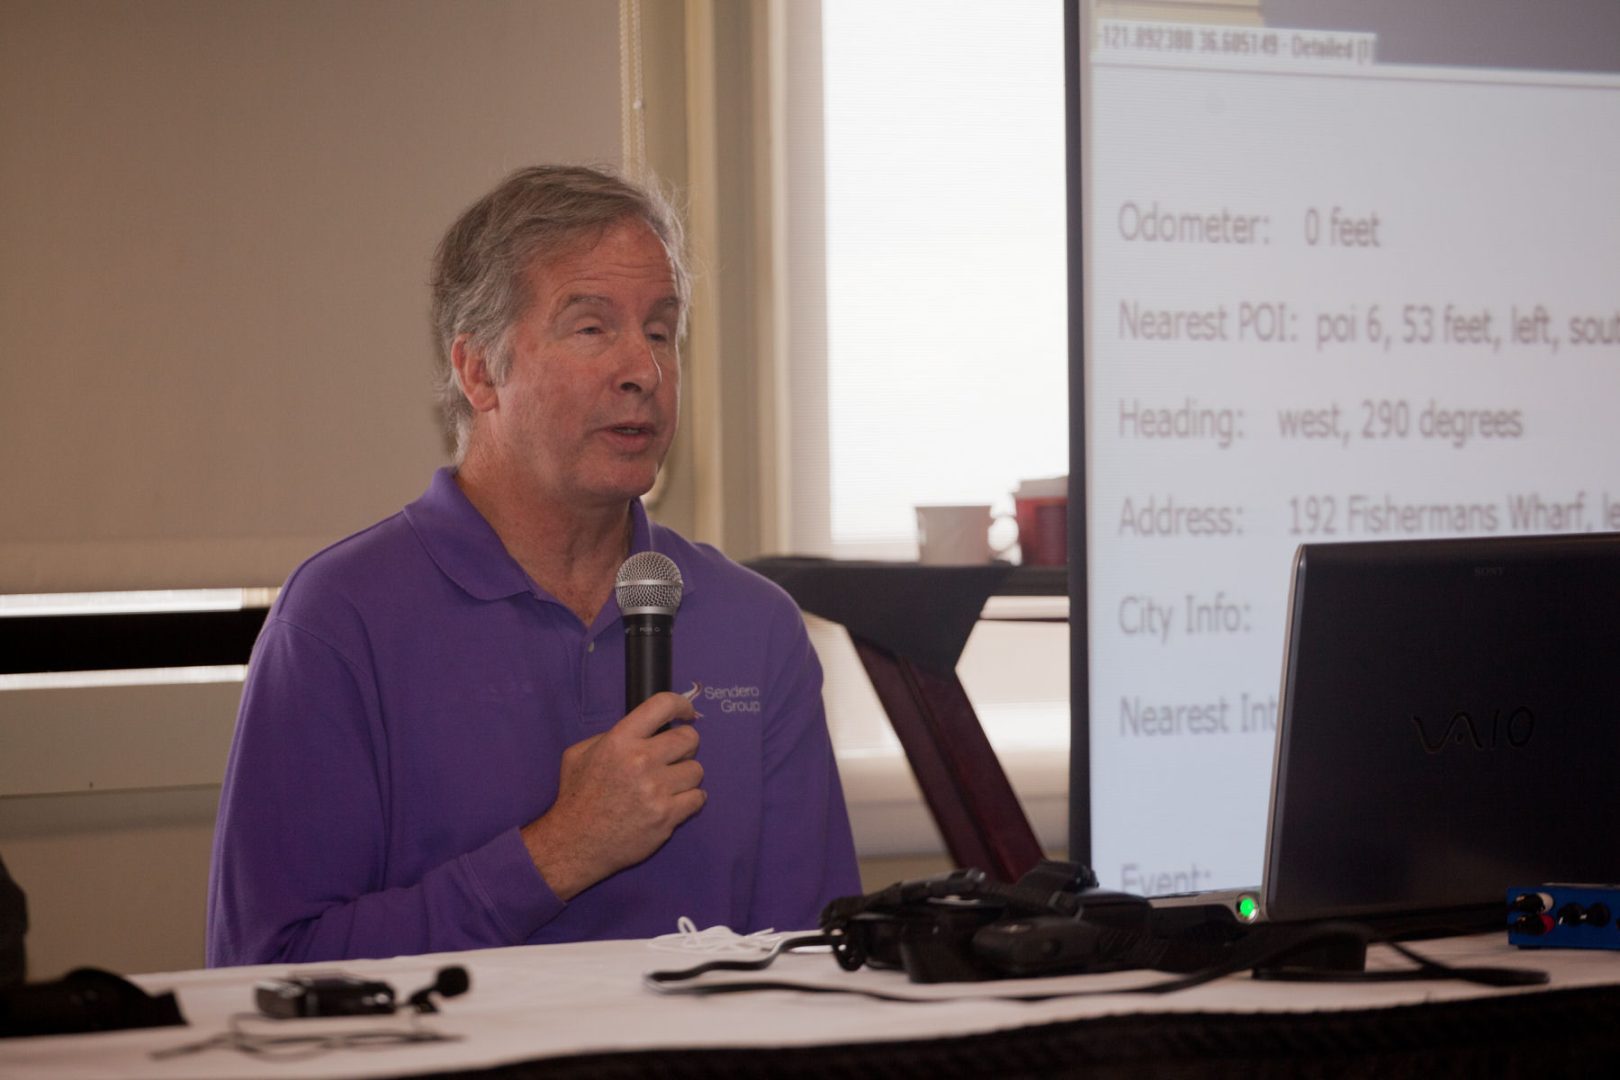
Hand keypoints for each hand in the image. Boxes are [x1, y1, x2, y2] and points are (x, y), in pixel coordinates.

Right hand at [520, 691, 702, 899]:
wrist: (576, 843)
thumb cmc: (577, 797)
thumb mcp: (579, 754)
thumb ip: (610, 736)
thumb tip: (644, 730)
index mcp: (620, 740)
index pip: (662, 705)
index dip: (681, 705)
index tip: (686, 713)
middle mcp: (640, 761)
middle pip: (689, 738)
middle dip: (685, 745)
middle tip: (674, 756)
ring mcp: (656, 790)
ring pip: (696, 770)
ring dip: (685, 776)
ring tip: (669, 784)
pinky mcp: (667, 816)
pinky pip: (698, 798)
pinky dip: (691, 799)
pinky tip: (676, 801)